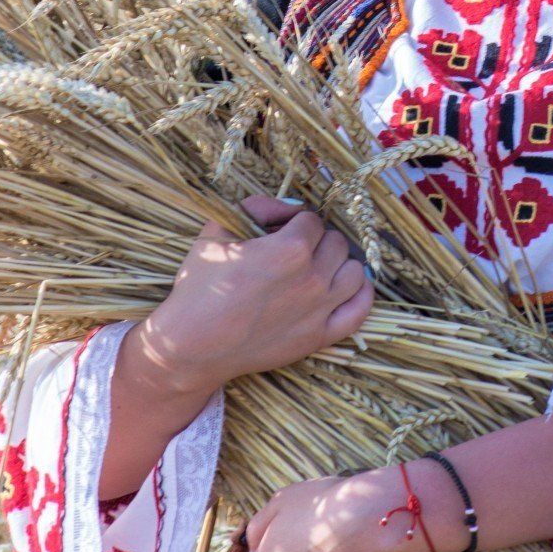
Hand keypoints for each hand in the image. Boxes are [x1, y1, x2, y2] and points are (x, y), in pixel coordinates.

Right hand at [130, 194, 374, 395]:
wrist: (191, 345)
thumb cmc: (200, 287)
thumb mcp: (217, 232)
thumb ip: (258, 206)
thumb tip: (291, 207)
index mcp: (290, 249)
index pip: (312, 220)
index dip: (294, 222)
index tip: (279, 232)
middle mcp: (313, 278)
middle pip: (336, 243)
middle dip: (317, 240)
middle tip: (294, 249)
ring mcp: (320, 310)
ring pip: (355, 272)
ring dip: (340, 263)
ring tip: (319, 266)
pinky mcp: (319, 337)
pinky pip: (360, 311)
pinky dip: (361, 294)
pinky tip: (349, 286)